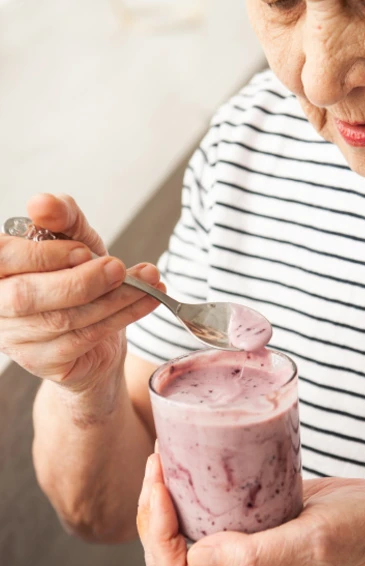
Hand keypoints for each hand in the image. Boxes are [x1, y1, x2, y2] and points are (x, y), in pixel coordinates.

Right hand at [0, 193, 163, 393]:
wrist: (95, 334)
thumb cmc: (77, 279)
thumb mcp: (74, 241)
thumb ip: (62, 218)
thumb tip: (43, 203)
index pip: (3, 258)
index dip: (44, 255)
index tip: (85, 251)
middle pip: (27, 296)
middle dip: (81, 280)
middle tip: (118, 267)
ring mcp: (18, 340)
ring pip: (66, 318)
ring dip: (116, 297)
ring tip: (149, 279)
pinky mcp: (46, 362)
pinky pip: (87, 337)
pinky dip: (125, 315)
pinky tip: (148, 299)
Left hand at [137, 451, 364, 565]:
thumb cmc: (358, 532)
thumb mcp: (314, 541)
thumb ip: (259, 555)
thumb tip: (198, 552)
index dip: (158, 530)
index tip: (163, 483)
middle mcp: (241, 556)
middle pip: (172, 548)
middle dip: (154, 510)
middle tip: (159, 462)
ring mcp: (250, 534)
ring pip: (190, 526)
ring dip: (170, 496)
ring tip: (169, 455)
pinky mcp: (261, 511)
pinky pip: (216, 504)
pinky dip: (197, 484)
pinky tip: (200, 455)